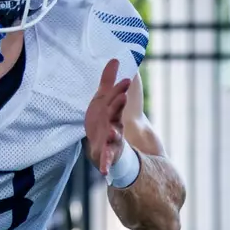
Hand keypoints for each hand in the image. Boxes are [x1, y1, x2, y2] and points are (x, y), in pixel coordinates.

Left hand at [83, 58, 131, 175]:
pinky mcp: (106, 154)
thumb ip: (108, 81)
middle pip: (116, 114)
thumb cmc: (105, 119)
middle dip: (117, 106)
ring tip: (110, 132)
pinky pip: (106, 160)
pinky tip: (104, 172)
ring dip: (113, 134)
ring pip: (114, 136)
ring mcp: (111, 140)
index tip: (125, 80)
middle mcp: (115, 124)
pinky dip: (106, 165)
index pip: (117, 98)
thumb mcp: (104, 99)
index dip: (120, 90)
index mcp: (113, 111)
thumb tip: (115, 58)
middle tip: (120, 96)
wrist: (105, 145)